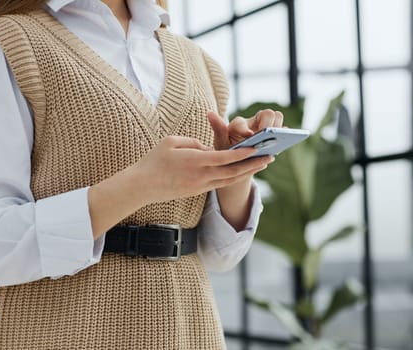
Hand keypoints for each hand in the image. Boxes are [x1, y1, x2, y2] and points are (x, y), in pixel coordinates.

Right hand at [129, 135, 273, 203]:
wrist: (142, 186)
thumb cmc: (154, 160)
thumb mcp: (172, 141)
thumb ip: (194, 142)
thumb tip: (208, 148)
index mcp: (196, 161)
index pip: (226, 157)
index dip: (244, 153)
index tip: (258, 147)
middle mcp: (201, 176)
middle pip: (234, 172)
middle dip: (254, 164)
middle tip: (270, 157)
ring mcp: (200, 186)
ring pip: (230, 180)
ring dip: (247, 172)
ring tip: (262, 164)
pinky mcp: (198, 191)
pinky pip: (220, 184)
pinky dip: (234, 178)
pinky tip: (242, 172)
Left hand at [207, 109, 283, 149]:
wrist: (238, 165)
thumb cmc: (227, 152)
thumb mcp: (220, 144)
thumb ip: (218, 129)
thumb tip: (209, 112)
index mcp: (238, 125)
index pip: (242, 123)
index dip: (245, 129)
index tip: (249, 136)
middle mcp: (254, 122)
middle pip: (267, 113)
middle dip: (268, 124)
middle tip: (267, 135)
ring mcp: (266, 128)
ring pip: (277, 118)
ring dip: (278, 127)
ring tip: (277, 139)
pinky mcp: (275, 135)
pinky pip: (284, 131)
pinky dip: (285, 136)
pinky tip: (282, 145)